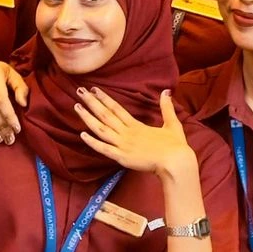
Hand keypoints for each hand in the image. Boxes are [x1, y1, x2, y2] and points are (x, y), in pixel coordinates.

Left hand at [76, 88, 195, 180]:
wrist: (175, 162)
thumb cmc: (175, 146)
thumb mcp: (172, 123)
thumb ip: (166, 108)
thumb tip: (166, 92)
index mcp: (136, 125)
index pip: (116, 108)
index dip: (104, 98)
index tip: (94, 89)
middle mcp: (127, 132)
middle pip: (105, 115)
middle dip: (92, 103)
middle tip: (79, 91)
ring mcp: (123, 145)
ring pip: (101, 129)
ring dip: (88, 118)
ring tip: (77, 107)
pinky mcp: (122, 157)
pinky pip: (104, 149)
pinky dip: (92, 142)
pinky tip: (81, 135)